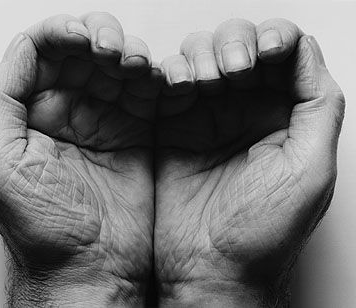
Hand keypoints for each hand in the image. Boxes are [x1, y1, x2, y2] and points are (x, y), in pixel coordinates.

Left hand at [0, 13, 161, 306]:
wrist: (92, 269)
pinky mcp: (137, 135)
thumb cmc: (45, 229)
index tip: (82, 38)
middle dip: (100, 39)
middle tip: (113, 52)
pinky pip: (145, 94)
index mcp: (30, 115)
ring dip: (128, 56)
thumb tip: (22, 50)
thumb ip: (0, 101)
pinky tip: (154, 83)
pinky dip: (153, 81)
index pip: (42, 54)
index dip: (62, 35)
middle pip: (82, 53)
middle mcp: (68, 114)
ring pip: (116, 67)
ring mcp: (105, 123)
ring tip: (135, 69)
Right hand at [155, 19, 343, 306]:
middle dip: (236, 44)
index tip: (266, 52)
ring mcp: (207, 116)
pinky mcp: (173, 125)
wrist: (209, 267)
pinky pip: (170, 81)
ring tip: (202, 84)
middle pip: (243, 45)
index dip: (276, 39)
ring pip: (204, 55)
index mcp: (285, 117)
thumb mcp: (310, 168)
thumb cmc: (260, 231)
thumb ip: (319, 107)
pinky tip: (178, 88)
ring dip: (202, 56)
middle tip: (232, 71)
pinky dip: (171, 73)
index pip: (286, 55)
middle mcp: (246, 111)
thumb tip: (306, 56)